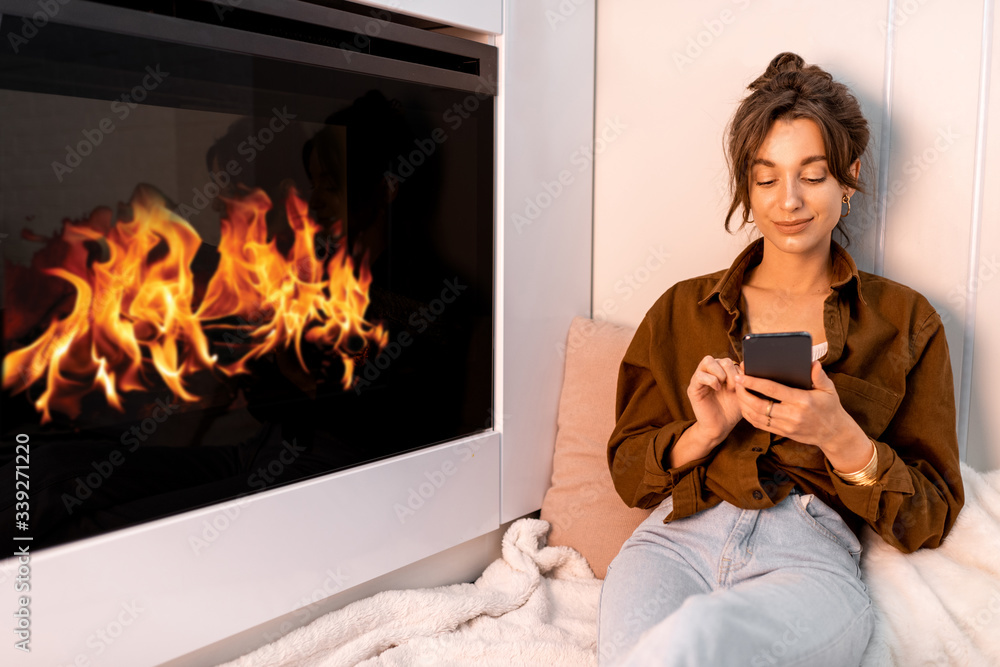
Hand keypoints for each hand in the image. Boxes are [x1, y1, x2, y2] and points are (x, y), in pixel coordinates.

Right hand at [686, 355, 743, 446]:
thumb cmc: (732, 410)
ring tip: (724, 387)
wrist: (721, 427)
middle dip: (730, 373)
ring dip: (720, 373)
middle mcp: (710, 373)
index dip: (738, 370)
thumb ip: (743, 377)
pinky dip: (711, 380)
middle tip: (733, 388)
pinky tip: (716, 389)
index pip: (729, 360)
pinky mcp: (693, 388)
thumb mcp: (742, 391)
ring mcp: (700, 379)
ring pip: (708, 361)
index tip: (741, 385)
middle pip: (720, 359)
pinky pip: (699, 375)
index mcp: (722, 372)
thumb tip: (744, 363)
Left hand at [735, 361, 870, 468]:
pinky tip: (744, 405)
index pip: (773, 390)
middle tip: (736, 381)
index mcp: (802, 401)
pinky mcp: (783, 432)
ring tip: (738, 391)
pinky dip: (749, 415)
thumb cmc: (830, 407)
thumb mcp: (828, 389)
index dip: (754, 382)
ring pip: (756, 416)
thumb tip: (813, 362)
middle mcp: (792, 415)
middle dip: (744, 393)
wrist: (834, 433)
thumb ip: (819, 376)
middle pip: (759, 405)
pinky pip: (760, 425)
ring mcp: (786, 426)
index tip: (742, 375)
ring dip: (743, 404)